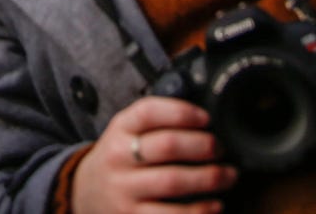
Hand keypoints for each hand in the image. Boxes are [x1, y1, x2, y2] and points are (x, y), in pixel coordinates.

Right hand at [70, 97, 234, 213]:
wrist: (86, 193)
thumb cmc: (120, 159)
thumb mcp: (126, 131)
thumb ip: (156, 122)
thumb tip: (204, 117)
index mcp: (119, 129)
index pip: (148, 111)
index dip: (182, 112)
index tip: (207, 118)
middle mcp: (118, 158)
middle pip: (167, 146)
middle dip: (204, 146)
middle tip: (221, 149)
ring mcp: (124, 190)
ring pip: (173, 181)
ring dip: (210, 178)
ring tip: (228, 175)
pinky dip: (200, 210)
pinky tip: (215, 205)